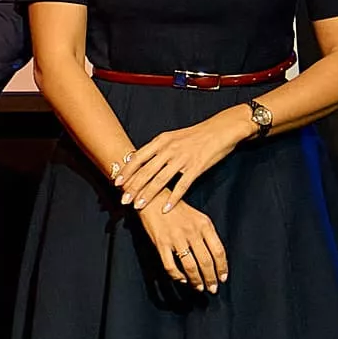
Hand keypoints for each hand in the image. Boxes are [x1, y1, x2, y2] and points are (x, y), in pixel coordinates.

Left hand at [113, 111, 245, 210]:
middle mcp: (169, 149)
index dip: (126, 171)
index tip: (116, 183)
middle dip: (133, 187)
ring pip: (160, 180)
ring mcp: (183, 158)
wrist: (221, 129)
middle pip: (146, 171)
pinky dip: (173, 198)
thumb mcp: (172, 137)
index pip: (138, 158)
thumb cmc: (195, 135)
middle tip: (123, 200)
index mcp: (161, 140)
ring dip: (148, 194)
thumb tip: (139, 161)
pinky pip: (182, 185)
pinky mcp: (196, 167)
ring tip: (138, 206)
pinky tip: (166, 208)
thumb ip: (157, 148)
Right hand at [137, 194, 228, 292]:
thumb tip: (214, 257)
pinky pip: (170, 265)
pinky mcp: (161, 243)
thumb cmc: (176, 208)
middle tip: (212, 289)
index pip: (218, 251)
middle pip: (206, 261)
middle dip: (211, 278)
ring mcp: (176, 238)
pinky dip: (177, 275)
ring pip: (190, 266)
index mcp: (204, 225)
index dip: (222, 267)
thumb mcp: (197, 217)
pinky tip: (181, 279)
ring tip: (199, 288)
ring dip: (196, 280)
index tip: (223, 278)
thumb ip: (206, 234)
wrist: (152, 198)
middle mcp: (192, 232)